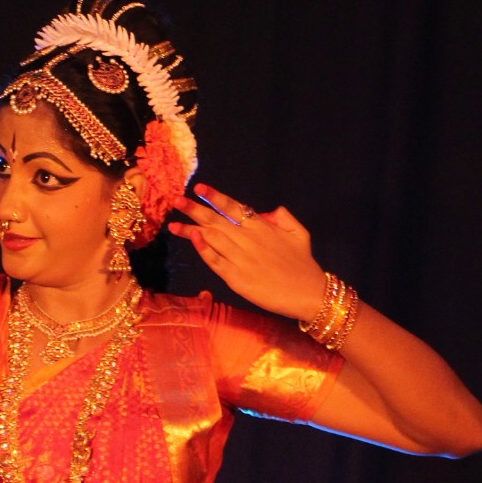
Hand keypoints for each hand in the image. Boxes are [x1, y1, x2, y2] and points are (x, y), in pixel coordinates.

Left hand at [168, 183, 325, 322]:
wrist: (308, 294)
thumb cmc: (303, 264)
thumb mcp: (299, 233)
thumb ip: (282, 218)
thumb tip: (264, 212)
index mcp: (262, 227)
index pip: (233, 207)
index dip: (215, 197)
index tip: (198, 188)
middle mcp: (249, 240)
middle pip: (216, 221)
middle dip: (194, 210)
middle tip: (176, 200)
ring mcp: (241, 259)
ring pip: (212, 239)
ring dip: (191, 230)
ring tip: (173, 223)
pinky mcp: (237, 279)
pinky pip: (215, 261)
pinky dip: (203, 249)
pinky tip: (193, 239)